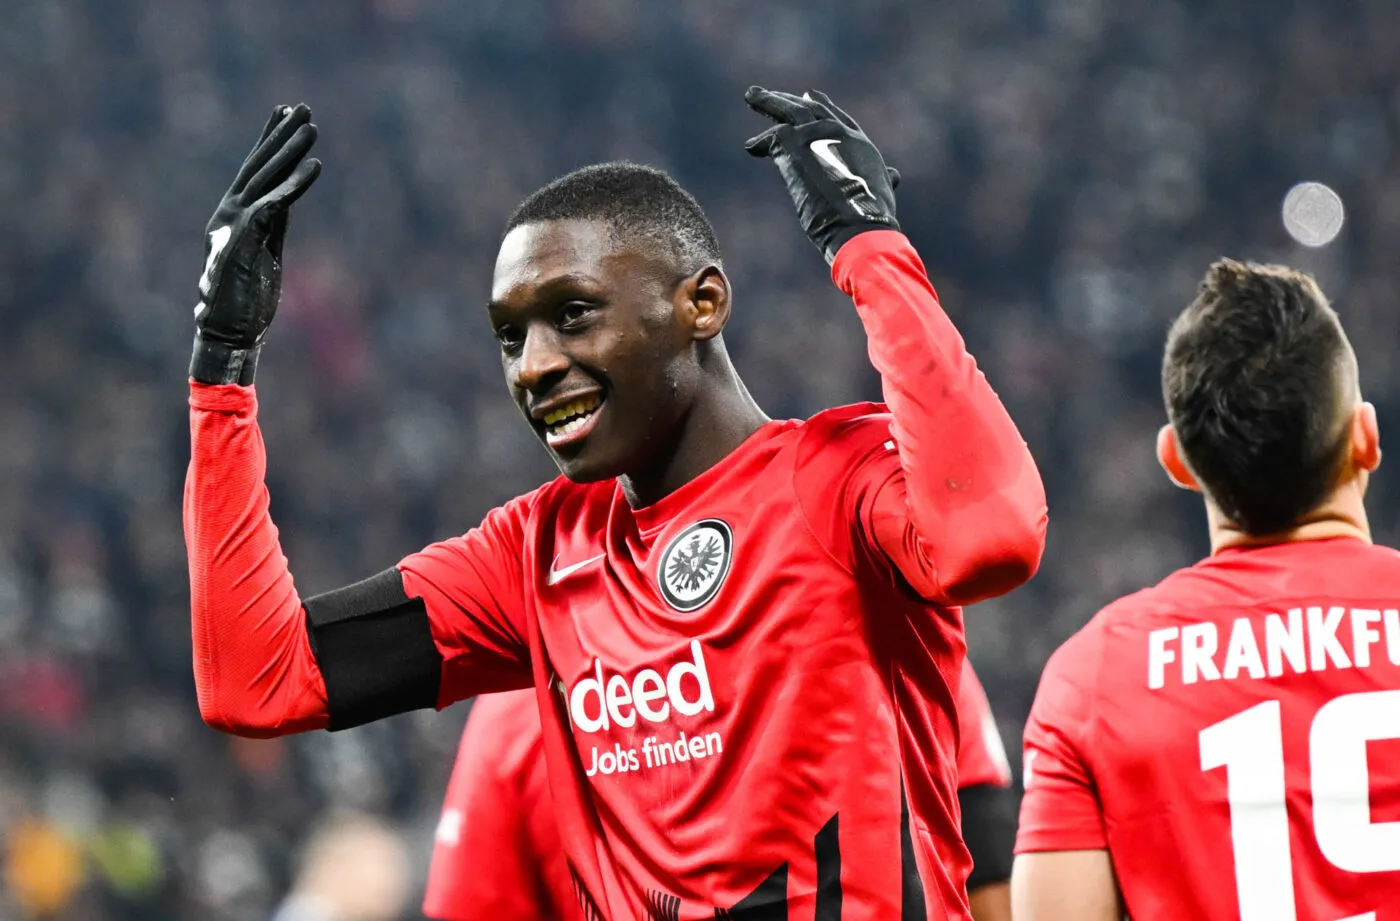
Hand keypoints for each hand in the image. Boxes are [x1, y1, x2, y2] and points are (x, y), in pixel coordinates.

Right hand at [191, 103, 321, 384]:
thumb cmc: (244, 300)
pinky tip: (314, 165)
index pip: (255, 172)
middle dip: (280, 134)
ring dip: (290, 148)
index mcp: (234, 215)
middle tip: (300, 106)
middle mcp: (230, 212)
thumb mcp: (263, 252)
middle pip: (260, 165)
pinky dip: (296, 183)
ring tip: (311, 123)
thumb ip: (270, 225)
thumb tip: (282, 203)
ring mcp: (236, 223)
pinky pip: (277, 203)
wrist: (226, 332)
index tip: (283, 116)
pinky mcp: (247, 238)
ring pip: (268, 176)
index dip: (269, 142)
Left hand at [744, 87, 899, 263]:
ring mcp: (814, 133)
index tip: (809, 95)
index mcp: (859, 143)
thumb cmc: (872, 217)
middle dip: (789, 100)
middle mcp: (837, 132)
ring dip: (768, 102)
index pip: (836, 118)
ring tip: (752, 95)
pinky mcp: (793, 143)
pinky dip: (761, 143)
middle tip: (771, 92)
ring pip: (788, 110)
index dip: (822, 106)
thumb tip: (894, 176)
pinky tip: (752, 147)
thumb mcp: (882, 191)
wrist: (859, 222)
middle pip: (808, 108)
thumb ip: (884, 179)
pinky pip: (772, 137)